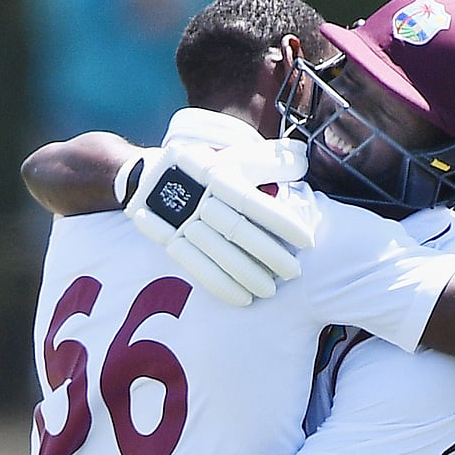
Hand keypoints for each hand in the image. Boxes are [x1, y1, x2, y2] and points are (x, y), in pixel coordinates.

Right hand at [123, 139, 314, 305]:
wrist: (149, 174)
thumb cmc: (206, 167)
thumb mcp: (234, 156)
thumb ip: (268, 160)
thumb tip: (302, 159)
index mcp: (216, 174)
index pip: (252, 202)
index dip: (280, 222)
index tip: (306, 241)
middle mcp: (197, 198)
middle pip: (237, 230)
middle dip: (269, 254)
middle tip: (294, 272)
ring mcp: (181, 222)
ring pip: (217, 252)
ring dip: (246, 274)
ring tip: (271, 290)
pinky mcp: (169, 241)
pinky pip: (195, 267)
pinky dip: (220, 284)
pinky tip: (242, 298)